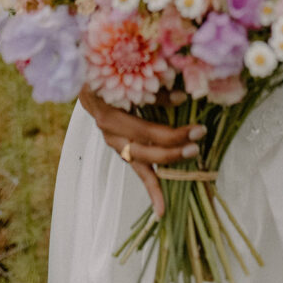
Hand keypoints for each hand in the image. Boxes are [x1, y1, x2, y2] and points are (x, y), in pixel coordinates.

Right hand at [79, 86, 205, 217]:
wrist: (83, 78)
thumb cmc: (109, 73)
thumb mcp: (130, 79)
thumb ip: (155, 91)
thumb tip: (183, 98)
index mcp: (112, 116)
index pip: (149, 133)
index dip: (175, 134)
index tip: (198, 130)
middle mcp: (111, 134)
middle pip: (146, 151)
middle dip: (174, 151)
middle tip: (197, 146)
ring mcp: (114, 142)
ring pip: (141, 164)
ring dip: (166, 167)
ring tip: (189, 174)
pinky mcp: (119, 146)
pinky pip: (136, 168)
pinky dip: (150, 187)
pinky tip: (161, 210)